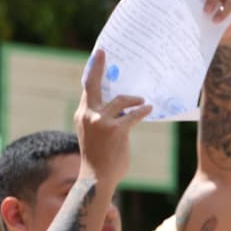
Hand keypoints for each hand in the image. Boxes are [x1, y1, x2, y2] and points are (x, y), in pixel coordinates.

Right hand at [75, 49, 150, 186]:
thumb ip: (103, 119)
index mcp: (82, 114)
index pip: (88, 89)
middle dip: (98, 66)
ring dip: (134, 99)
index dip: (93, 73)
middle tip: (103, 53)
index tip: (96, 58)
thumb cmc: (99, 158)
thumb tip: (122, 108)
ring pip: (121, 100)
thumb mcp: (95, 135)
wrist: (97, 178)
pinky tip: (148, 109)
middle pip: (94, 84)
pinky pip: (133, 115)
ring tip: (142, 101)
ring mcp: (101, 121)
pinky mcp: (116, 129)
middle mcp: (88, 114)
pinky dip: (142, 111)